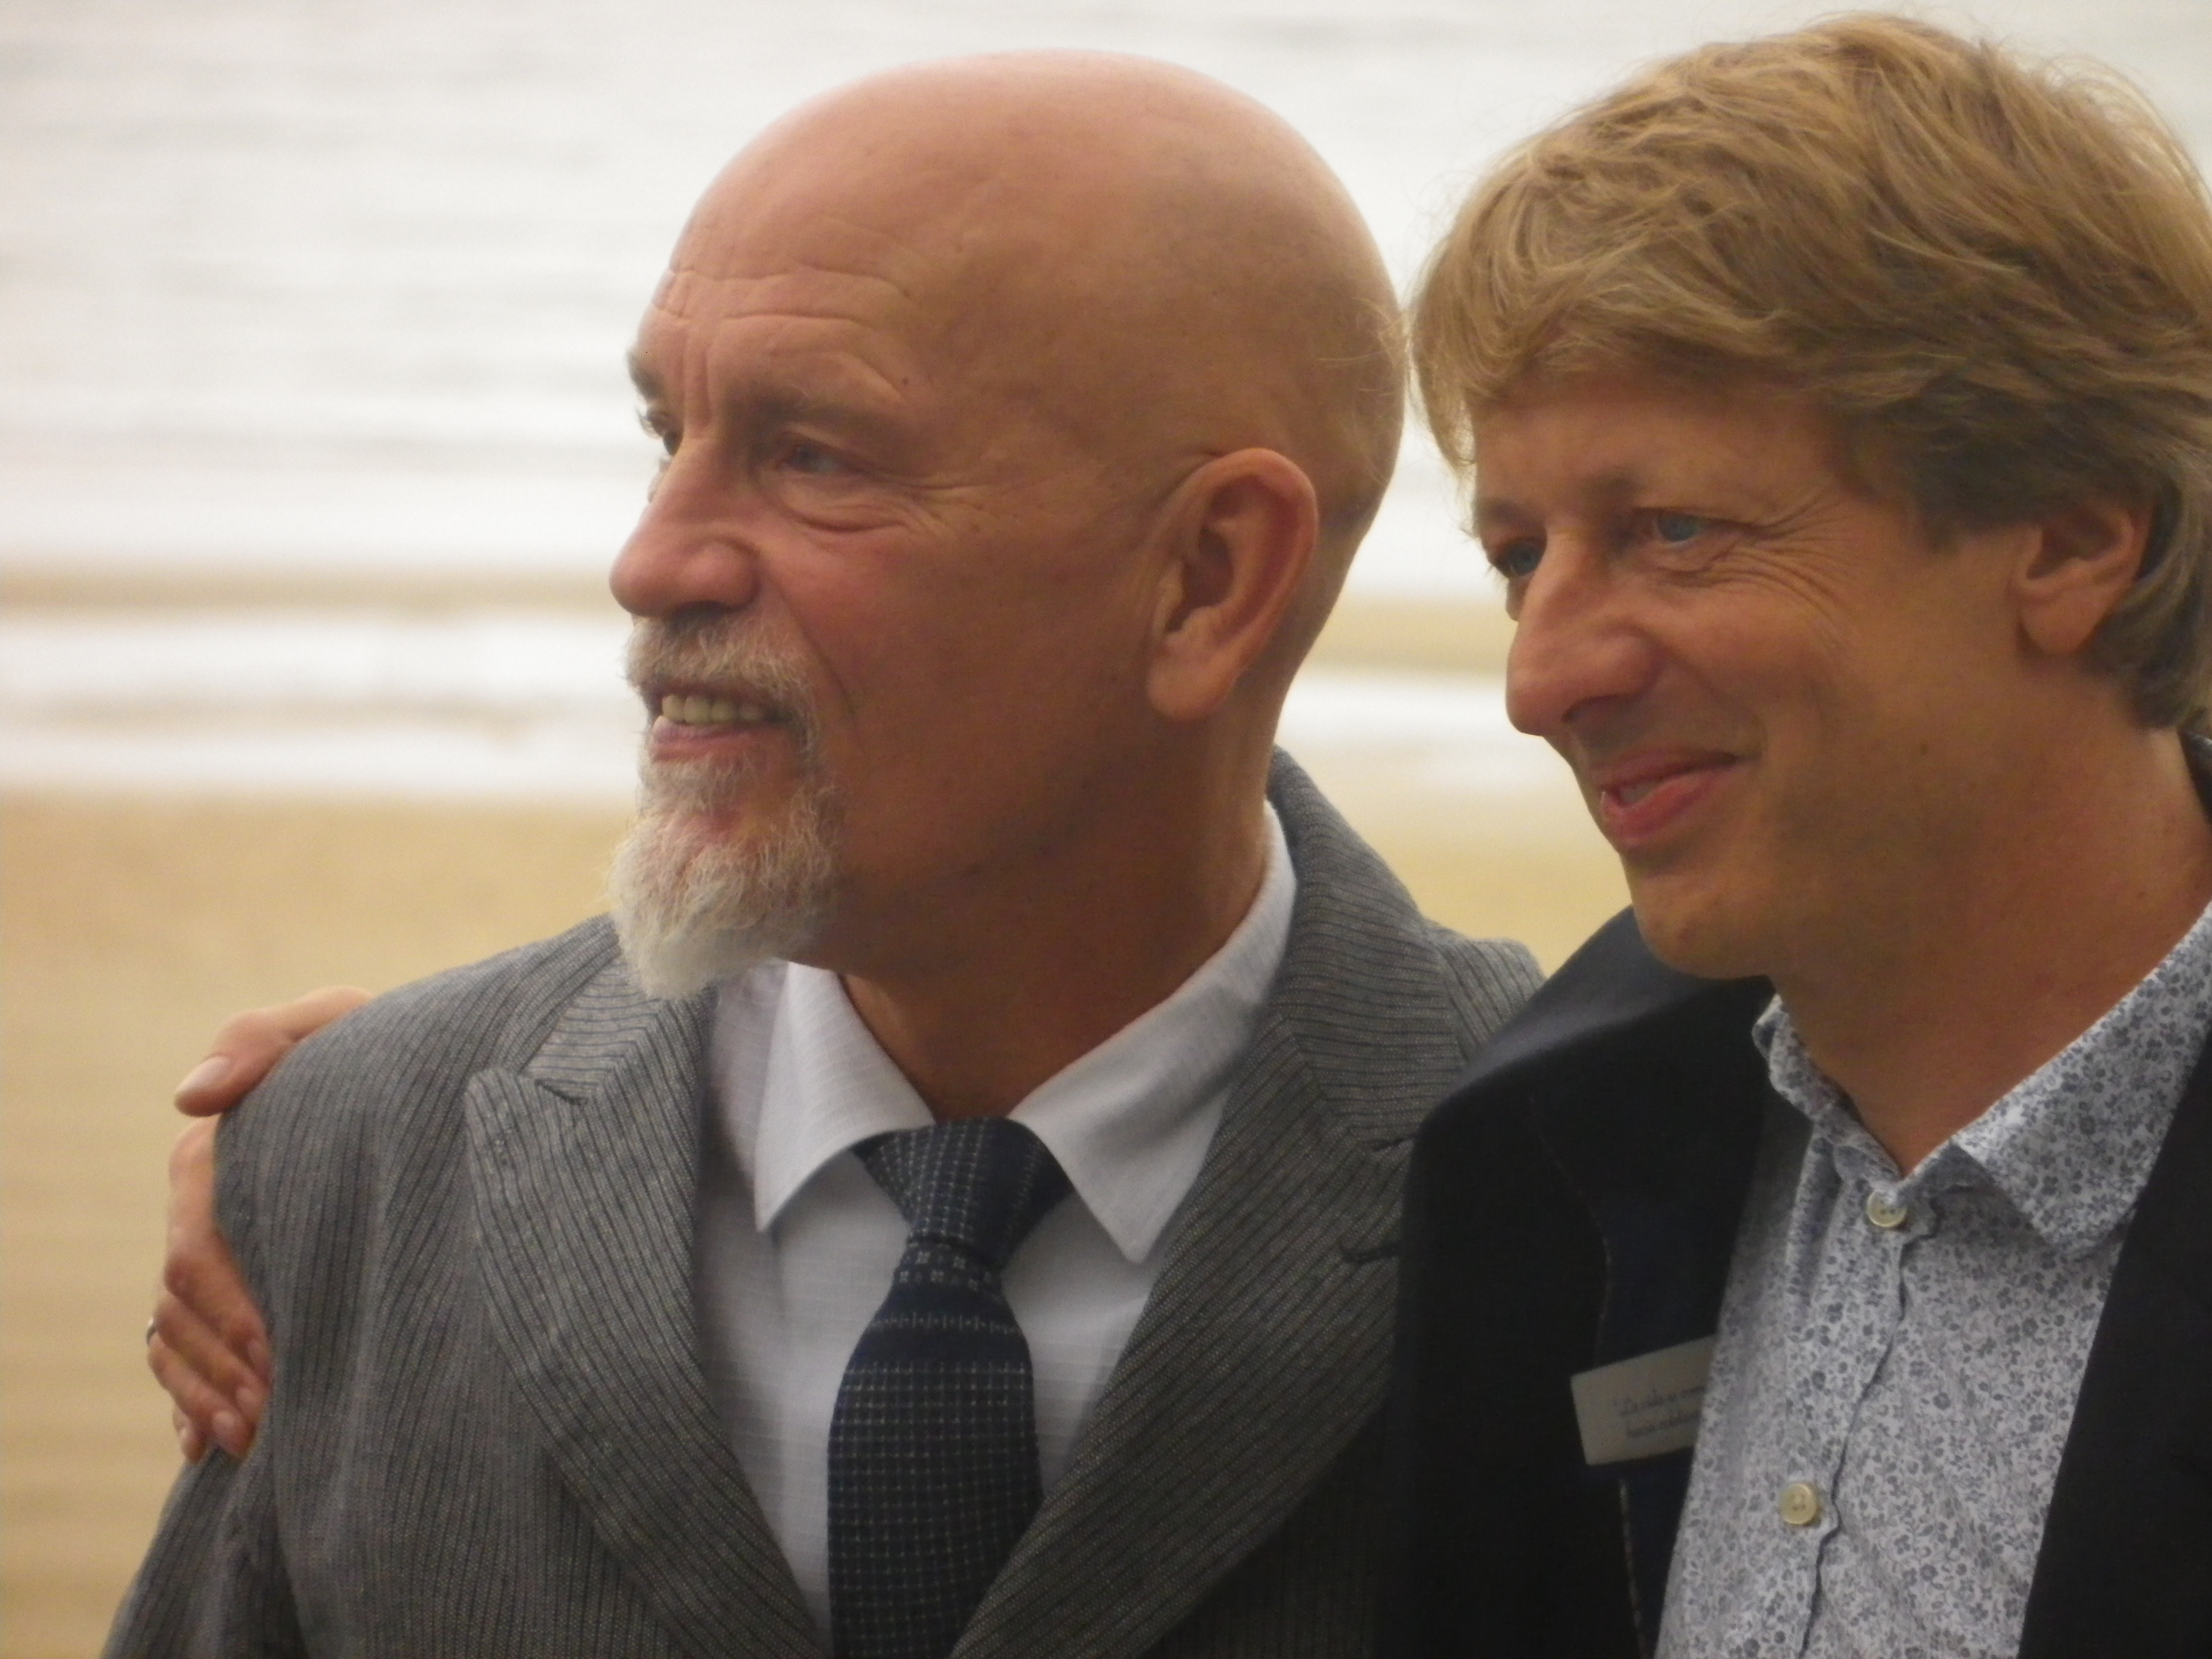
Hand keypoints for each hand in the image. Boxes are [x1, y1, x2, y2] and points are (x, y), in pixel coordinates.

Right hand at [147, 986, 369, 1459]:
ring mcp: (217, 1252)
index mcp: (217, 1157)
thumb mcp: (336, 1022)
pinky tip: (214, 1450)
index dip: (236, 1311)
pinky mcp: (238, 1286)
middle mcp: (204, 1208)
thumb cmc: (383, 1049)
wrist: (426, 1077)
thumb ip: (263, 1039)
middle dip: (227, 1367)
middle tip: (277, 1417)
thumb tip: (189, 1098)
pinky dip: (193, 1405)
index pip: (200, 1250)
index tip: (282, 1356)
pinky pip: (183, 1358)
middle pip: (184, 1308)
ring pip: (176, 1339)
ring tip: (259, 1441)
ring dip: (209, 1395)